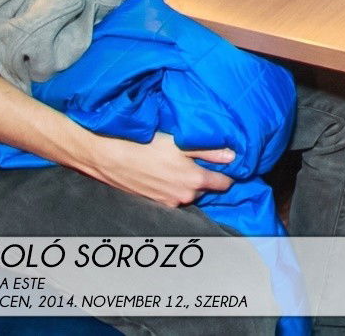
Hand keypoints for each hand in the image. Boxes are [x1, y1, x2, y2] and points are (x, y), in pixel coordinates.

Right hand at [85, 131, 234, 206]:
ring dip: (188, 181)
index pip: (224, 183)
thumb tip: (233, 156)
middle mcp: (184, 196)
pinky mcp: (155, 202)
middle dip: (206, 176)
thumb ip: (209, 151)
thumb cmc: (146, 145)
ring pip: (188, 192)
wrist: (110, 157)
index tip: (226, 162)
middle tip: (199, 159)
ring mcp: (169, 201)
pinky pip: (173, 195)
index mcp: (195, 180)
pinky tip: (165, 172)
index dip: (227, 172)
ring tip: (179, 164)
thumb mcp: (180, 143)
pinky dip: (174, 186)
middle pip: (205, 187)